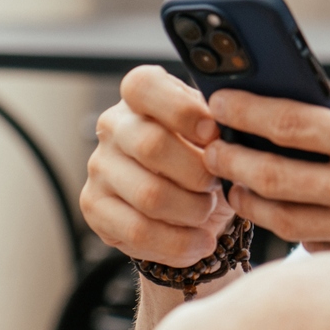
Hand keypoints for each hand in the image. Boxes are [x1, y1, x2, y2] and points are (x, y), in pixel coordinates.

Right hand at [83, 65, 235, 268]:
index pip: (143, 86)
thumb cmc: (205, 159)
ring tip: (208, 212)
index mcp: (140, 97)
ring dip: (192, 210)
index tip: (213, 132)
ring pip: (149, 195)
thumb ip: (220, 123)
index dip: (181, 110)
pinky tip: (200, 241)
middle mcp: (113, 126)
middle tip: (216, 184)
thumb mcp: (216, 133)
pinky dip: (178, 243)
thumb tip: (234, 123)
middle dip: (198, 172)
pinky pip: (138, 232)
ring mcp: (100, 167)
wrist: (190, 209)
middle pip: (151, 145)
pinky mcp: (95, 207)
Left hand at [203, 45, 329, 304]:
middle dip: (229, 160)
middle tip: (210, 149)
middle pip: (269, 178)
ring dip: (250, 204)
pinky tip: (286, 227)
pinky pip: (318, 256)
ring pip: (283, 223)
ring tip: (234, 189)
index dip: (244, 112)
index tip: (218, 103)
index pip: (288, 124)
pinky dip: (293, 241)